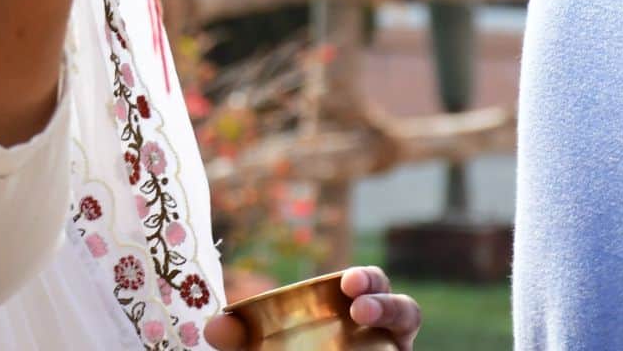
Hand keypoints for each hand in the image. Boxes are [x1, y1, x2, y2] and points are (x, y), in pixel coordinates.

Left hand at [203, 267, 422, 350]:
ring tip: (367, 317)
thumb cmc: (295, 350)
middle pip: (403, 309)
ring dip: (394, 320)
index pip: (369, 286)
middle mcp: (384, 332)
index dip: (366, 279)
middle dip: (386, 301)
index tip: (348, 282)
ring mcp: (393, 349)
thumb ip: (240, 336)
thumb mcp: (262, 346)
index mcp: (353, 311)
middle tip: (360, 306)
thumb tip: (214, 328)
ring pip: (408, 333)